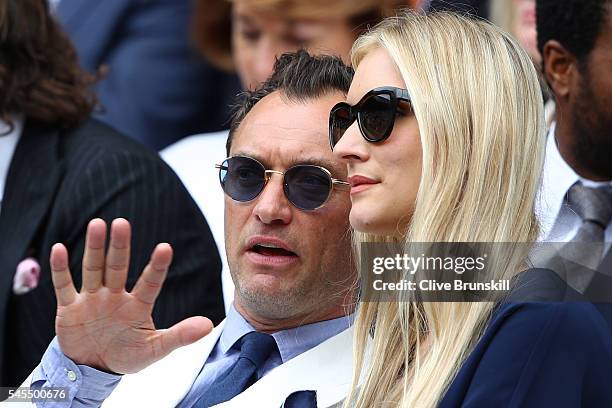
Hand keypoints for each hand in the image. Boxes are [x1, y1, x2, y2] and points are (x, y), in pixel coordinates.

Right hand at [50, 218, 212, 373]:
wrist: (93, 369)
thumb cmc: (127, 354)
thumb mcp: (155, 349)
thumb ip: (179, 336)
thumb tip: (209, 325)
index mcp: (138, 305)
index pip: (149, 282)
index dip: (156, 266)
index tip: (165, 248)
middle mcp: (115, 296)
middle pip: (117, 267)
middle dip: (119, 246)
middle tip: (122, 223)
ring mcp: (92, 300)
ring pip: (93, 269)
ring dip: (94, 248)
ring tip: (97, 224)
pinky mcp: (69, 308)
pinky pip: (65, 286)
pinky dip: (60, 269)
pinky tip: (58, 248)